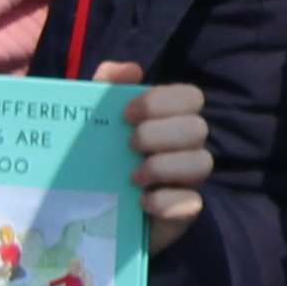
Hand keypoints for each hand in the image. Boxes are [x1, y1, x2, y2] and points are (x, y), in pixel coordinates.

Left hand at [92, 63, 213, 249]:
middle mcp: (183, 148)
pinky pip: (190, 203)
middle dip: (159, 134)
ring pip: (202, 163)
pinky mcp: (182, 213)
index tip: (127, 114)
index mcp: (167, 121)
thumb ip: (103, 88)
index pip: (189, 97)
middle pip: (198, 128)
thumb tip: (130, 69)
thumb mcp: (91, 121)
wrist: (85, 216)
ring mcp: (186, 181)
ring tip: (133, 178)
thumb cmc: (93, 160)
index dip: (162, 101)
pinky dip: (165, 202)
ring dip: (164, 167)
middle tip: (129, 146)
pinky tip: (141, 203)